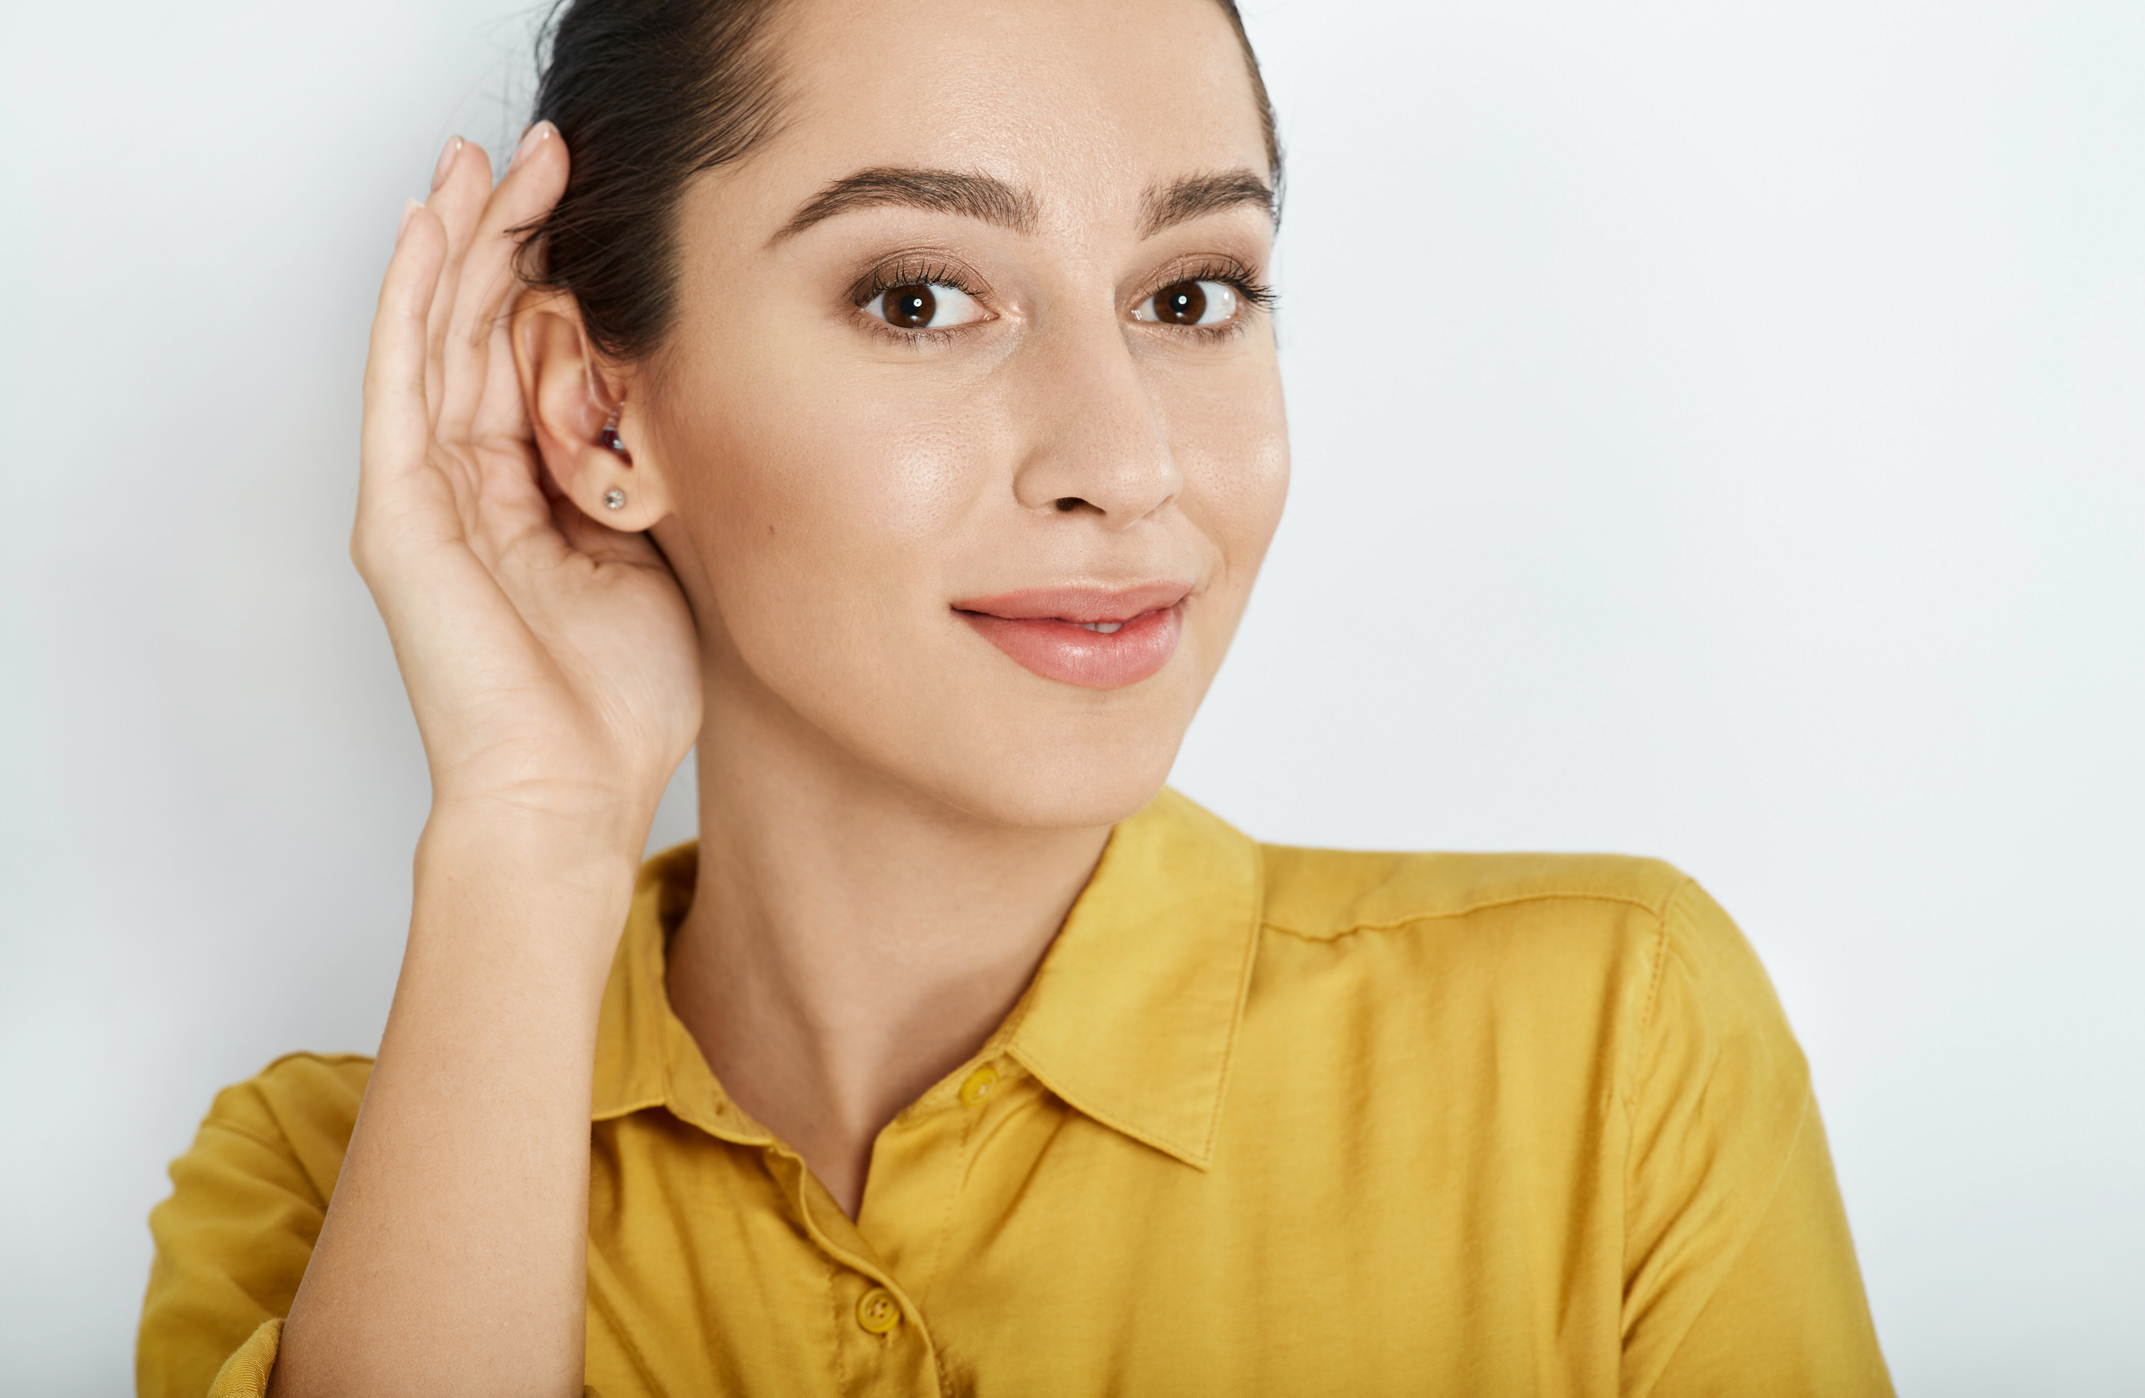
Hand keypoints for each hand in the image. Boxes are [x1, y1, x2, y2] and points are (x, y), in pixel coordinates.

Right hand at [356, 127, 699, 854]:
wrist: (571, 791)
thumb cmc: (621, 701)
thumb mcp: (663, 559)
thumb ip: (654, 480)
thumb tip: (684, 401)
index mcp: (531, 496)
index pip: (533, 359)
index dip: (558, 278)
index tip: (599, 208)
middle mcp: (470, 485)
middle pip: (479, 328)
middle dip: (510, 234)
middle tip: (546, 152)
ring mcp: (427, 495)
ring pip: (436, 335)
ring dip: (461, 240)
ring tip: (487, 161)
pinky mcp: (398, 512)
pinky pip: (401, 381)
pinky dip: (409, 299)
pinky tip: (429, 228)